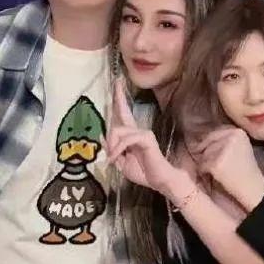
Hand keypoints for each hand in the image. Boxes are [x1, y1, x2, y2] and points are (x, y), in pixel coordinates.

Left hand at [106, 76, 182, 194]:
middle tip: (116, 96)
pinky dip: (117, 149)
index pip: (123, 113)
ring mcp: (142, 132)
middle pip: (121, 113)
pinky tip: (116, 158)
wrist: (160, 181)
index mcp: (131, 135)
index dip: (119, 97)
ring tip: (112, 159)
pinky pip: (126, 139)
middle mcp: (137, 130)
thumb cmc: (143, 172)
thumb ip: (112, 149)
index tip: (118, 82)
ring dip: (111, 146)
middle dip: (118, 102)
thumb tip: (103, 136)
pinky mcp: (146, 138)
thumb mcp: (121, 162)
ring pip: (118, 130)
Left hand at [194, 127, 263, 210]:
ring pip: (204, 154)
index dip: (207, 143)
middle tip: (209, 163)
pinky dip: (204, 172)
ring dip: (205, 163)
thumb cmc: (245, 170)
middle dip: (206, 154)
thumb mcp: (240, 148)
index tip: (204, 150)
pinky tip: (212, 177)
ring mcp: (224, 150)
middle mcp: (232, 138)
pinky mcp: (217, 163)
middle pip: (208, 143)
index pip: (215, 133)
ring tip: (215, 171)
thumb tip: (201, 139)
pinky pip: (202, 165)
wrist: (252, 188)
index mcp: (239, 132)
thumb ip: (225, 140)